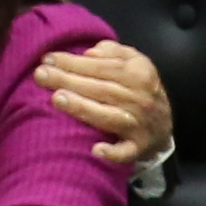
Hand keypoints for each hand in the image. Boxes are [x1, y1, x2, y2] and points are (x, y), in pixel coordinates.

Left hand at [35, 37, 177, 173]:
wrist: (164, 124)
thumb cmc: (140, 88)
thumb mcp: (134, 62)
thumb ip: (113, 52)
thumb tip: (89, 52)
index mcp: (138, 73)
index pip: (101, 65)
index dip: (73, 61)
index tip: (47, 59)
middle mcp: (139, 97)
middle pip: (100, 87)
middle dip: (69, 80)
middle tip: (41, 75)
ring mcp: (138, 124)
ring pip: (108, 115)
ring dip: (83, 107)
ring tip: (56, 99)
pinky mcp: (138, 147)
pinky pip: (125, 151)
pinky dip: (113, 153)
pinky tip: (96, 151)